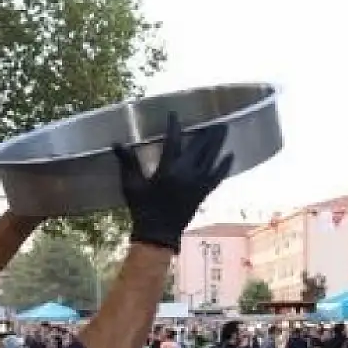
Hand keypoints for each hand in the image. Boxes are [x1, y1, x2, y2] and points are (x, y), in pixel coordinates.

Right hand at [113, 113, 233, 252]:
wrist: (158, 234)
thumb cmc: (142, 208)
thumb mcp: (132, 185)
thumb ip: (128, 162)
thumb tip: (116, 142)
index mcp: (168, 170)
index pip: (173, 141)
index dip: (174, 125)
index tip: (174, 114)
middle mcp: (186, 173)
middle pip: (200, 146)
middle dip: (207, 131)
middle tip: (214, 117)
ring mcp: (198, 183)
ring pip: (211, 158)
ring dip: (218, 142)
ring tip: (224, 128)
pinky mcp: (203, 192)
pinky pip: (217, 176)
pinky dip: (224, 166)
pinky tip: (231, 155)